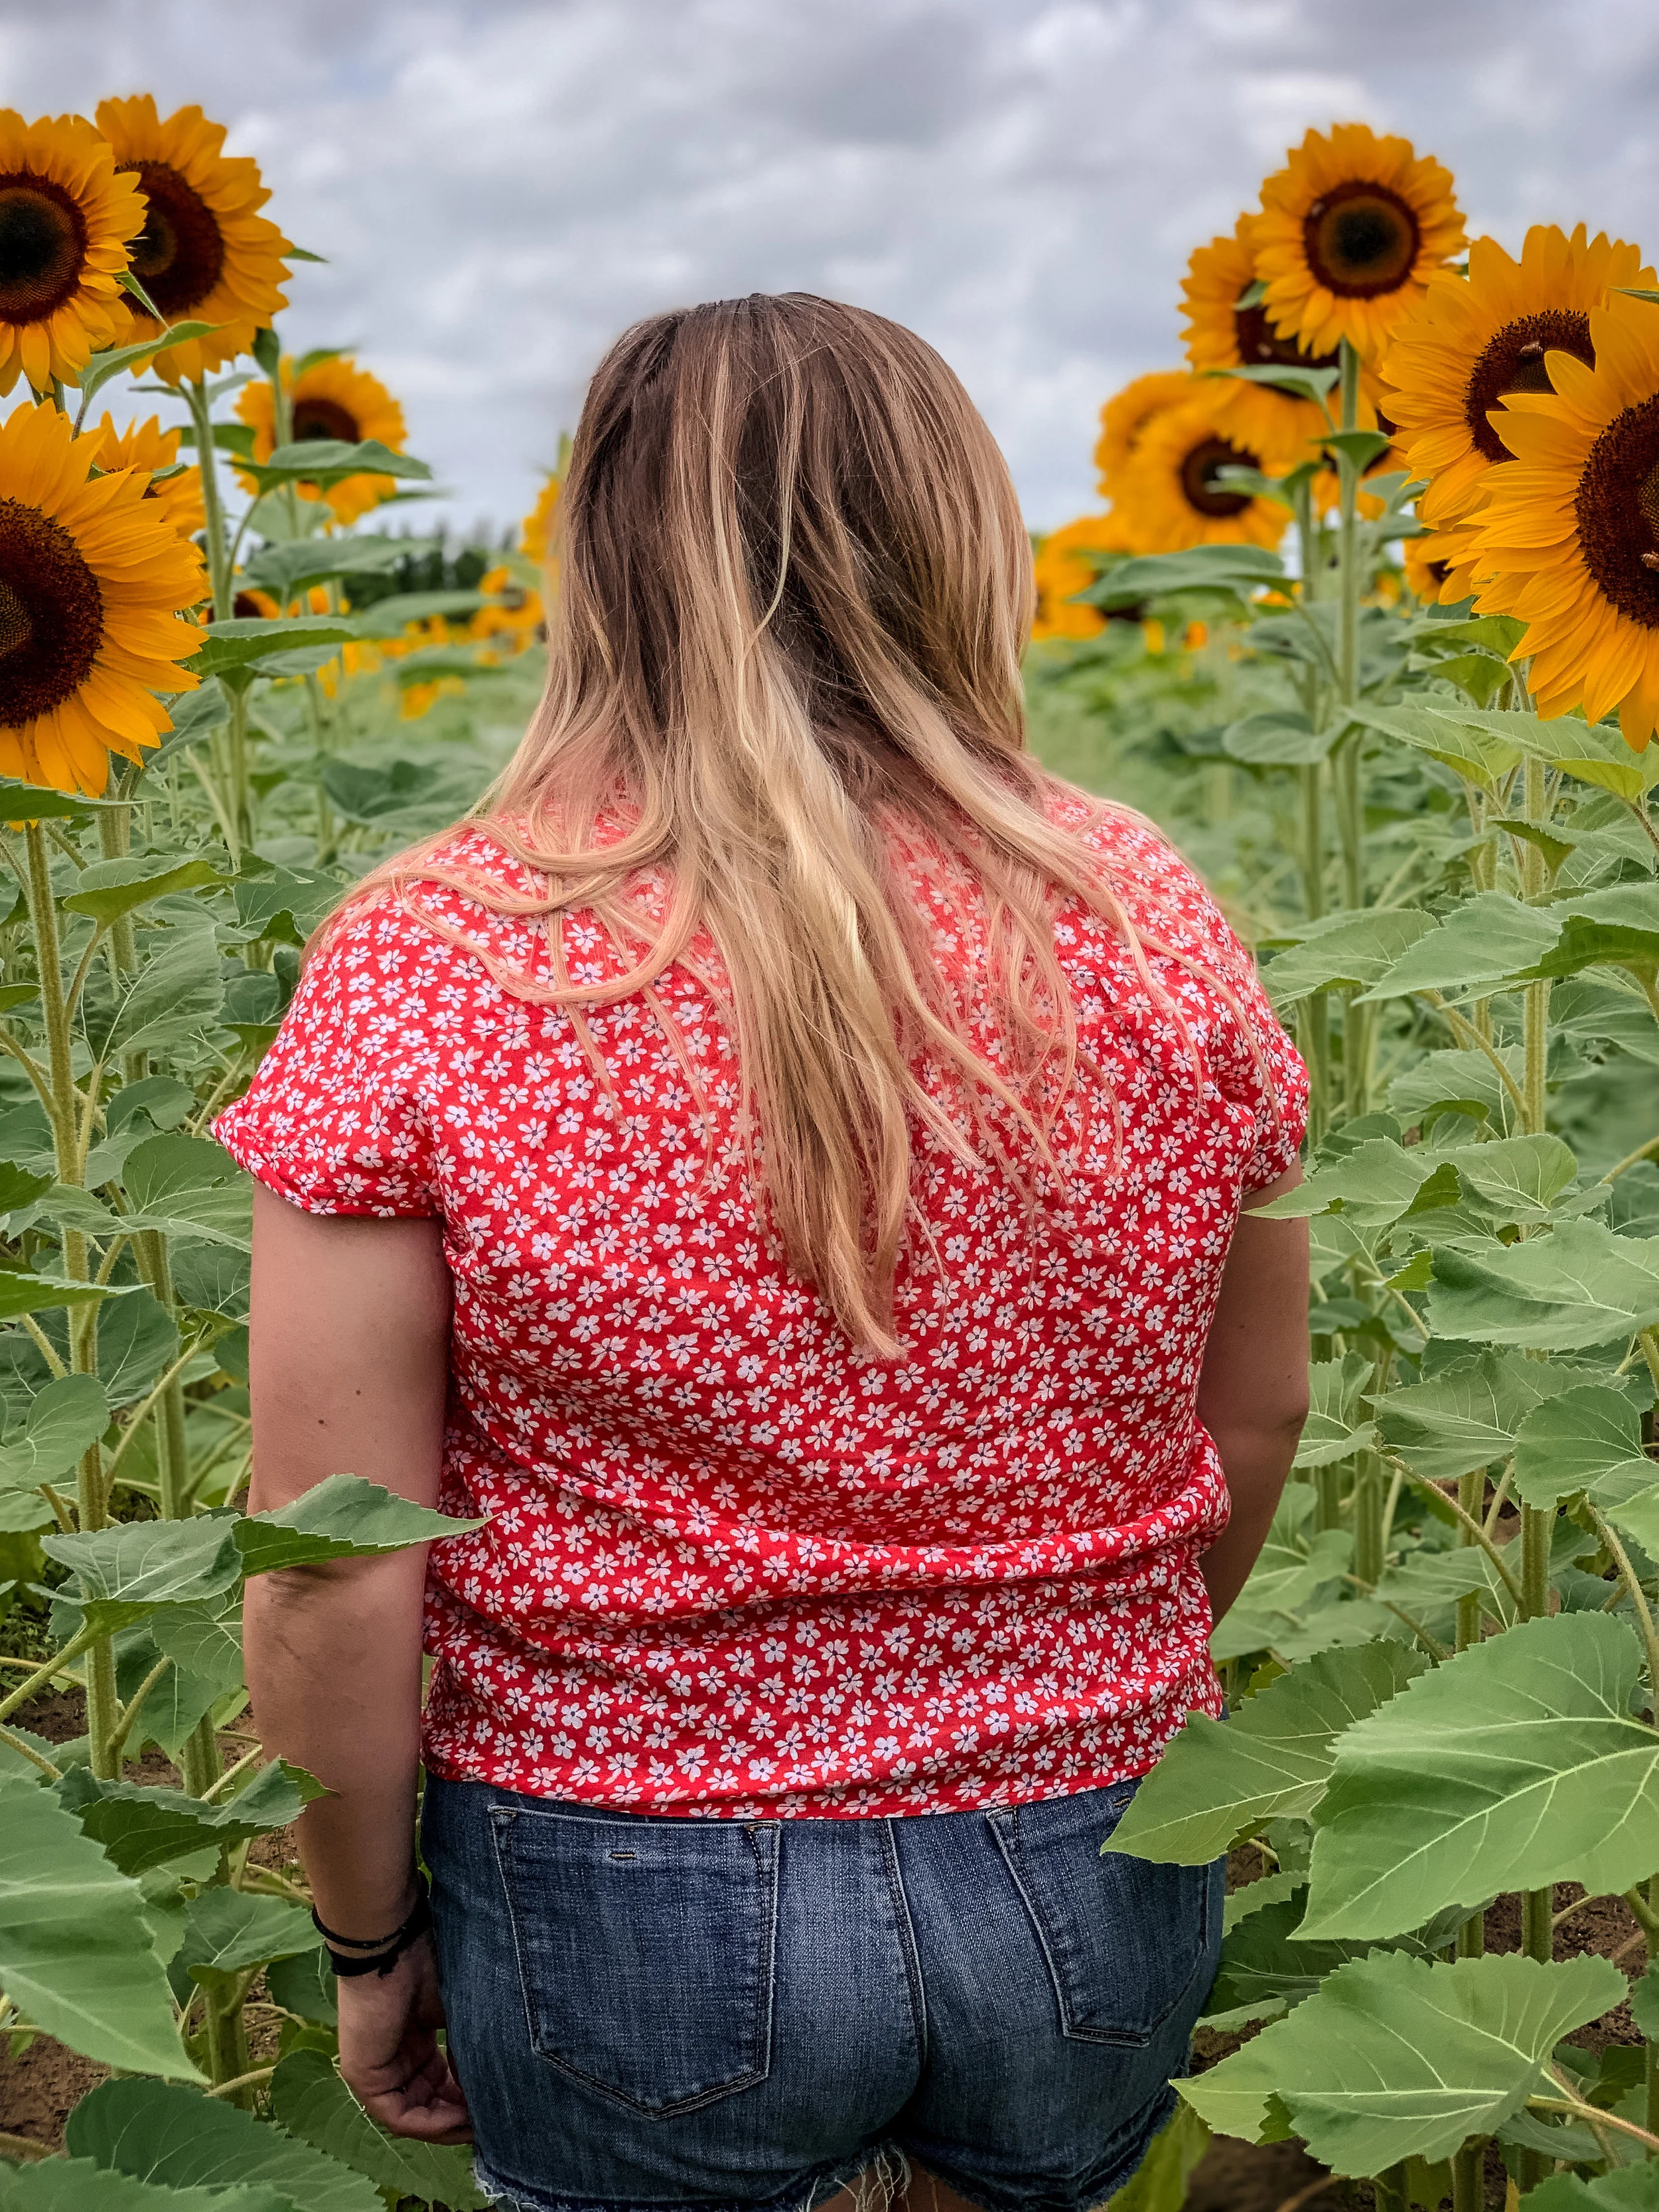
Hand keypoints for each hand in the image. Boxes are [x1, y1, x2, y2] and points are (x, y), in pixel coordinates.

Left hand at [335, 1930, 472, 2142]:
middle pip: (429, 2103)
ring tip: (479, 2123)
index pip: (441, 2084)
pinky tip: (458, 2118)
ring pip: (416, 2115)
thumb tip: (487, 2092)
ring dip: (449, 2124)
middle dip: (461, 2116)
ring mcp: (376, 2072)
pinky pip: (399, 2116)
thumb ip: (468, 2055)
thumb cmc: (429, 1968)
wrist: (394, 1946)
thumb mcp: (459, 2017)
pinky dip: (430, 2123)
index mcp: (414, 2042)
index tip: (498, 2104)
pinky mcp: (363, 2079)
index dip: (470, 2099)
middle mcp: (395, 2060)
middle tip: (492, 2121)